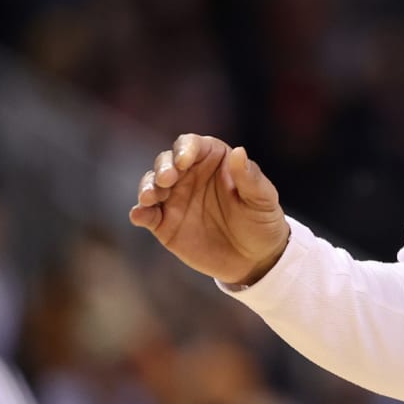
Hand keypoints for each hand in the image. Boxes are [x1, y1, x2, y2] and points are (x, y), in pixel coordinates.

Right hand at [128, 134, 289, 286]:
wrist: (255, 259)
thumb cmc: (262, 222)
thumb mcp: (263, 200)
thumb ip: (250, 178)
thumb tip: (238, 152)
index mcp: (213, 161)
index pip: (192, 144)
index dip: (185, 148)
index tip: (184, 161)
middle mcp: (189, 175)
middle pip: (166, 161)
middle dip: (163, 167)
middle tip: (167, 180)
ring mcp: (174, 199)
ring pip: (151, 184)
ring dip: (147, 187)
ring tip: (151, 197)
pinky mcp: (164, 224)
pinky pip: (146, 214)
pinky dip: (140, 212)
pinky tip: (140, 214)